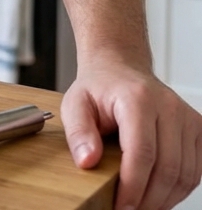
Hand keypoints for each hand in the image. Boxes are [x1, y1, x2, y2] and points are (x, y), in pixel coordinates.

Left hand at [62, 57, 201, 209]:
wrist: (120, 69)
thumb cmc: (98, 89)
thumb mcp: (75, 104)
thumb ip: (78, 132)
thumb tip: (87, 161)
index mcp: (137, 98)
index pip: (142, 153)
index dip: (132, 187)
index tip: (120, 206)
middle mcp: (168, 106)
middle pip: (167, 168)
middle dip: (148, 199)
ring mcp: (187, 117)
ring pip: (185, 174)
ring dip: (165, 199)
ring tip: (141, 205)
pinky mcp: (198, 128)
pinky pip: (196, 170)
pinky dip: (179, 189)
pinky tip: (158, 194)